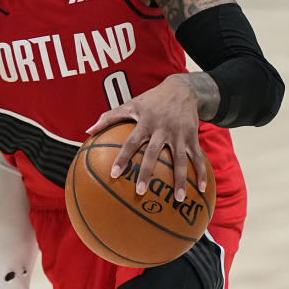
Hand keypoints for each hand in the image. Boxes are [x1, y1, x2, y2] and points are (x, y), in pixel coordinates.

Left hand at [86, 75, 207, 201]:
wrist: (182, 89)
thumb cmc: (151, 100)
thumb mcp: (130, 104)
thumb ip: (109, 117)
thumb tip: (88, 131)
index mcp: (145, 122)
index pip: (131, 142)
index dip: (122, 157)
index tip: (114, 174)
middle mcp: (162, 129)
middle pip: (154, 153)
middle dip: (147, 172)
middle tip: (140, 191)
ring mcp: (179, 134)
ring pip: (179, 160)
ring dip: (180, 180)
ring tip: (178, 200)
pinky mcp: (192, 137)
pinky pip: (197, 157)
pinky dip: (201, 173)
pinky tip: (201, 190)